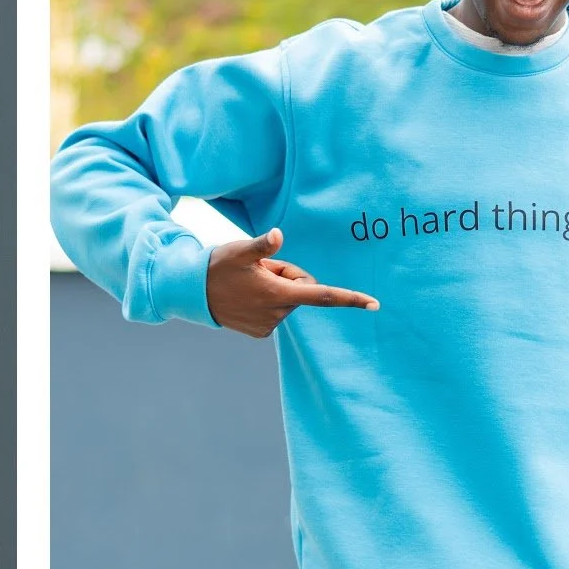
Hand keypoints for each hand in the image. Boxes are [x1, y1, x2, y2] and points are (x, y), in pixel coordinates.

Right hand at [205, 227, 379, 337]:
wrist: (193, 292)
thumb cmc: (219, 266)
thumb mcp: (240, 250)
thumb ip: (263, 245)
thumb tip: (279, 235)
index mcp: (278, 293)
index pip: (322, 295)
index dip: (350, 299)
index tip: (375, 304)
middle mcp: (277, 313)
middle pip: (300, 288)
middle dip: (287, 274)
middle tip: (260, 266)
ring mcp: (269, 325)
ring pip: (287, 299)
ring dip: (275, 287)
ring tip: (248, 281)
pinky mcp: (260, 332)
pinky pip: (275, 311)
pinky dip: (266, 300)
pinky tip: (246, 295)